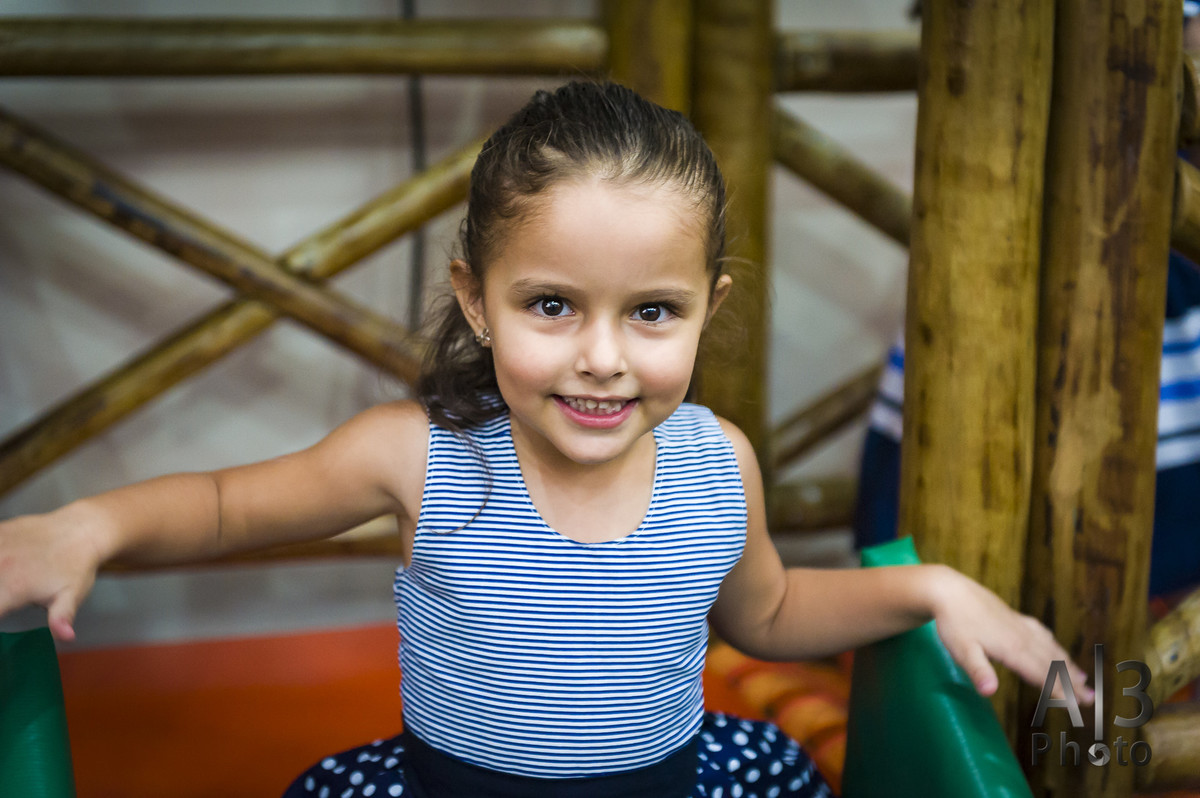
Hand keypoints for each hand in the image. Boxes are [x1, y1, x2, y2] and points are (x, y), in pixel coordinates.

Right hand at [0, 506, 107, 641]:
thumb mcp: (72, 595)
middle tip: (9, 597)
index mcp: (13, 588)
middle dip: (0, 596)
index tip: (5, 612)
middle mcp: (1, 567)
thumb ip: (61, 618)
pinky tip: (6, 563)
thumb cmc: (77, 566)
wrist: (82, 529)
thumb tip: (66, 637)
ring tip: (10, 584)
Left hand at [928, 565, 1093, 704]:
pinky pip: (1043, 635)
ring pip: (1051, 648)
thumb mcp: (961, 650)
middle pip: (1052, 663)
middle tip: (1092, 700)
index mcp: (1012, 649)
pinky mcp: (1016, 618)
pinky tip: (1058, 650)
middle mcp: (1022, 637)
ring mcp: (1021, 626)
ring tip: (1085, 681)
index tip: (1076, 707)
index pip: (1040, 674)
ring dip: (1069, 666)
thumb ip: (977, 670)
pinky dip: (1055, 646)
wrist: (949, 590)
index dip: (1059, 690)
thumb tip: (989, 692)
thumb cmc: (953, 623)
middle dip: (1072, 682)